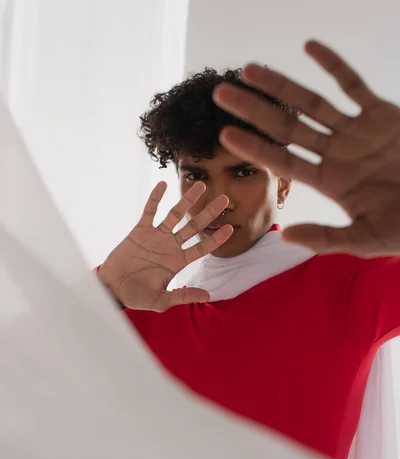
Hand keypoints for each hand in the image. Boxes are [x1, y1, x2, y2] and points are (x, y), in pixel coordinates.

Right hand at [99, 181, 232, 310]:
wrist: (113, 289)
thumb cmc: (137, 297)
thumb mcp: (161, 300)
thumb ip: (183, 295)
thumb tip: (207, 295)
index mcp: (178, 262)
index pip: (202, 247)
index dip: (216, 238)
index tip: (230, 228)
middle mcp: (170, 246)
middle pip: (194, 226)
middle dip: (209, 213)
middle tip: (224, 199)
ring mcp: (156, 236)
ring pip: (175, 215)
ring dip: (187, 200)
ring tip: (200, 185)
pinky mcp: (140, 231)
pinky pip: (150, 211)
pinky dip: (155, 198)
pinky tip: (163, 184)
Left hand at [213, 40, 399, 256]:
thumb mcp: (366, 237)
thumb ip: (327, 237)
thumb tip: (286, 237)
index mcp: (328, 182)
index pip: (283, 161)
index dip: (254, 148)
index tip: (224, 135)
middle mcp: (335, 154)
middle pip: (286, 128)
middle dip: (253, 111)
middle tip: (221, 95)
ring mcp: (355, 132)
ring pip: (312, 103)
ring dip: (280, 86)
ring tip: (248, 70)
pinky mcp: (380, 114)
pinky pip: (353, 84)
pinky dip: (333, 65)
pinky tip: (309, 47)